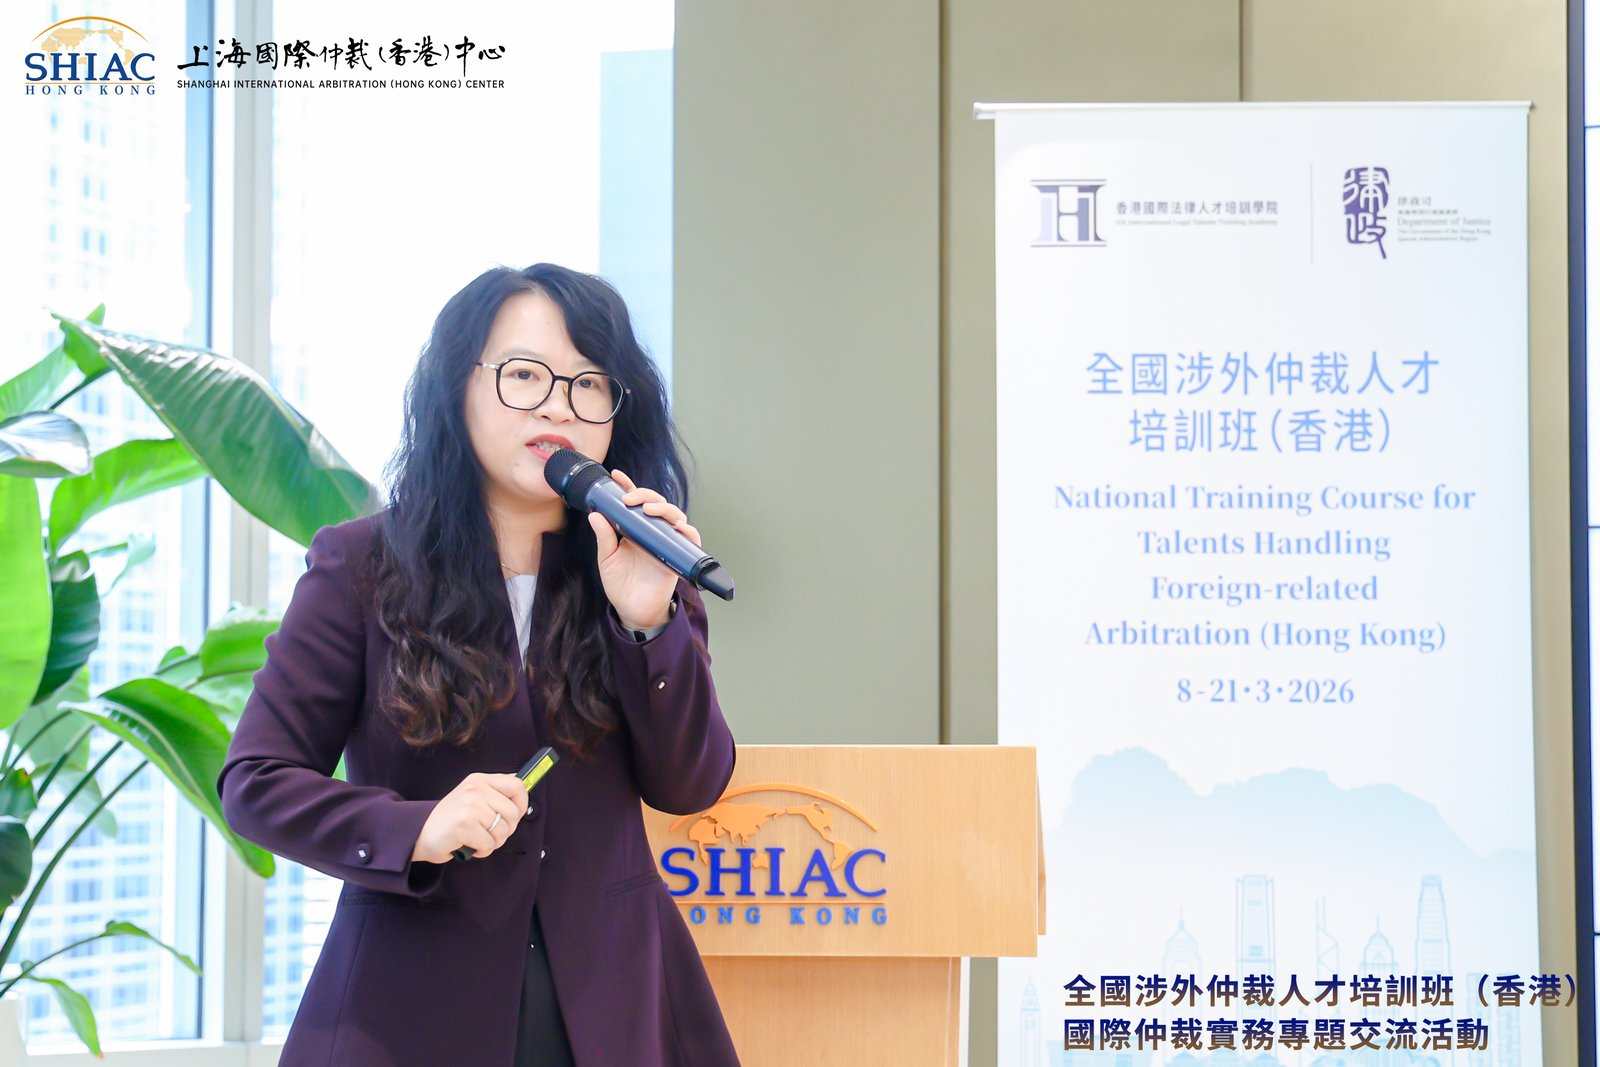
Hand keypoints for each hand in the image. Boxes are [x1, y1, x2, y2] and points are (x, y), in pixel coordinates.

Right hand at [411, 772, 527, 863]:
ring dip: (493, 842)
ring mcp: (470, 806)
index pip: (516, 785)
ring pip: (503, 831)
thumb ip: (495, 793)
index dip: (522, 803)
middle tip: (489, 833)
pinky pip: (490, 844)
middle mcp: (475, 790)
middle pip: (513, 813)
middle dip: (506, 829)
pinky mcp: (464, 825)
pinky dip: (482, 851)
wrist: (419, 833)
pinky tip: (469, 845)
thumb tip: (522, 791)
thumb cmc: (451, 819)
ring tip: (477, 839)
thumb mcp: (473, 797)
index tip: (515, 816)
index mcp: (480, 780)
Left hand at [588, 469, 699, 630]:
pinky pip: (690, 539)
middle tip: (630, 499)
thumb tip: (594, 514)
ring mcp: (666, 542)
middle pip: (656, 504)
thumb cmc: (620, 584)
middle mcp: (653, 532)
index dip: (629, 486)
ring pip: (674, 516)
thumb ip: (604, 536)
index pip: (635, 502)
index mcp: (635, 529)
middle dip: (645, 495)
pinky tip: (678, 526)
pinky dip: (688, 530)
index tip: (617, 476)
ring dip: (664, 509)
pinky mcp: (678, 556)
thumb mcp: (607, 558)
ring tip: (649, 510)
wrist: (632, 610)